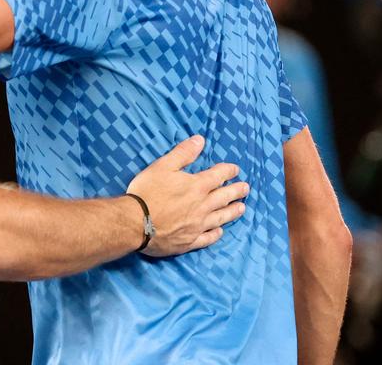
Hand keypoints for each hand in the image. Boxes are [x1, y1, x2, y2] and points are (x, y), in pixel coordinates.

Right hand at [126, 135, 248, 256]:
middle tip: (246, 188)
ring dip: (232, 211)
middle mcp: (202, 206)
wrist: (135, 223)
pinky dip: (216, 234)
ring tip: (242, 208)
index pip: (218, 176)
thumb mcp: (162, 166)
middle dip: (236, 191)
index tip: (236, 169)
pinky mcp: (190, 241)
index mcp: (197, 186)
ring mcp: (197, 225)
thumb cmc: (147, 192)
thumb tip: (200, 140)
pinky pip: (208, 237)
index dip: (228, 171)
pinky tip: (220, 232)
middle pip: (224, 197)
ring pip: (221, 217)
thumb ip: (183, 153)